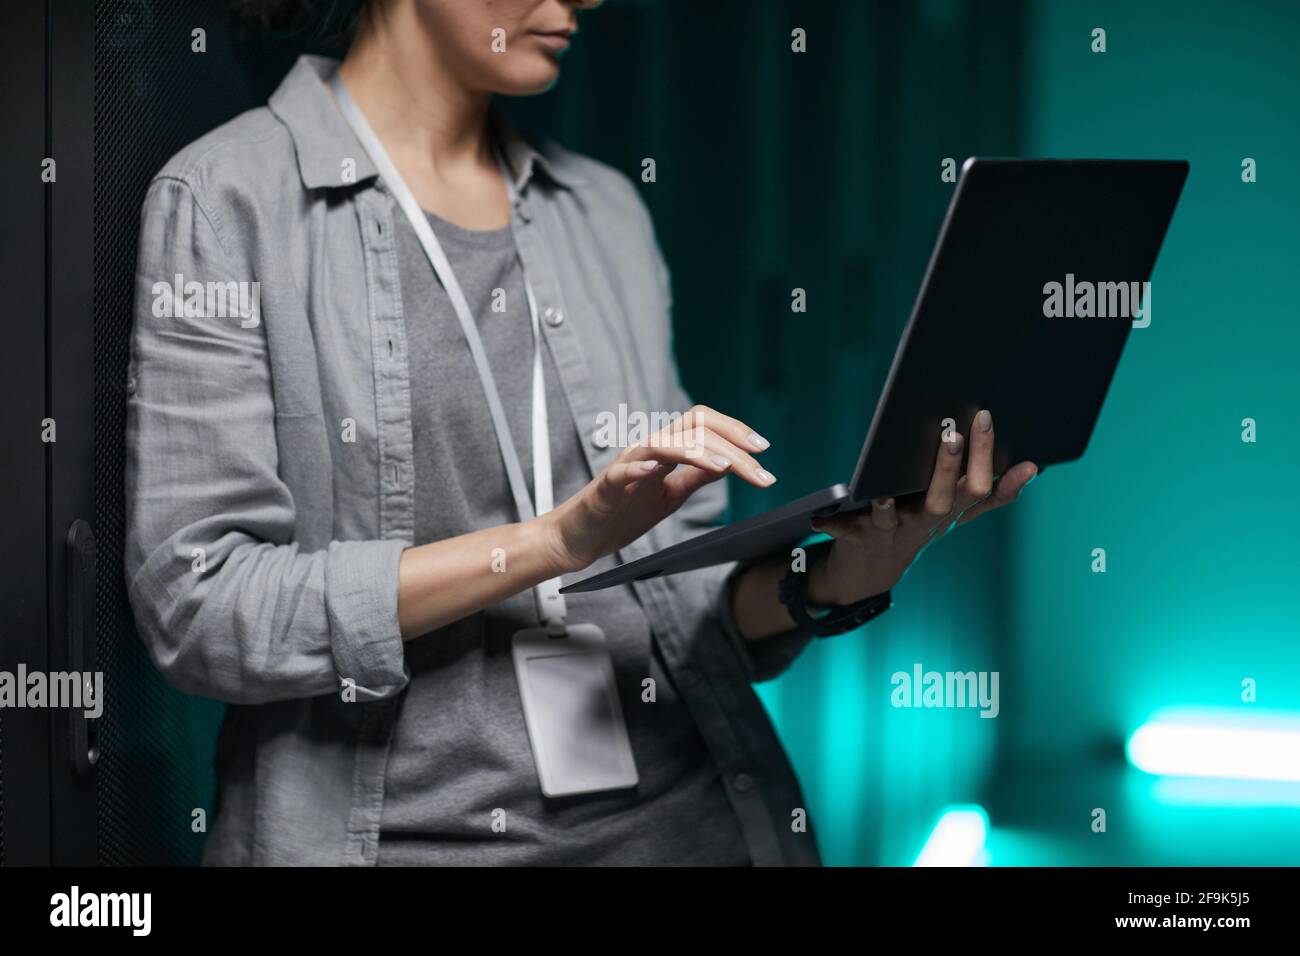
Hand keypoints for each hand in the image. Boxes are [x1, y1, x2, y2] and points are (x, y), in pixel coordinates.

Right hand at [542, 404, 773, 572]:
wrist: (580, 537)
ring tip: (726, 468)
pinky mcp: (605, 487)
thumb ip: (696, 477)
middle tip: (760, 468)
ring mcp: (626, 466)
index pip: (703, 425)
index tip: (763, 450)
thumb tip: (731, 463)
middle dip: (731, 445)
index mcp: (665, 451)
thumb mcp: (671, 495)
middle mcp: (647, 450)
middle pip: (692, 429)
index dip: (735, 431)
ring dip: (699, 453)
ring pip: (664, 444)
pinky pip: (621, 471)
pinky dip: (638, 468)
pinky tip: (657, 471)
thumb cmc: (622, 514)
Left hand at [807, 409, 1036, 605]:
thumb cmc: (918, 525)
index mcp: (950, 509)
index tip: (991, 425)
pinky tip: (820, 518)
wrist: (873, 569)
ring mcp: (893, 532)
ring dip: (888, 509)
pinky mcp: (859, 539)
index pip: (979, 486)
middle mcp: (925, 522)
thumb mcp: (957, 512)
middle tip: (953, 435)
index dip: (990, 461)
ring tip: (882, 494)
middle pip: (944, 499)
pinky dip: (833, 525)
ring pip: (894, 521)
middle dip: (949, 467)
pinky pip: (845, 532)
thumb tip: (1034, 467)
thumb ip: (994, 492)